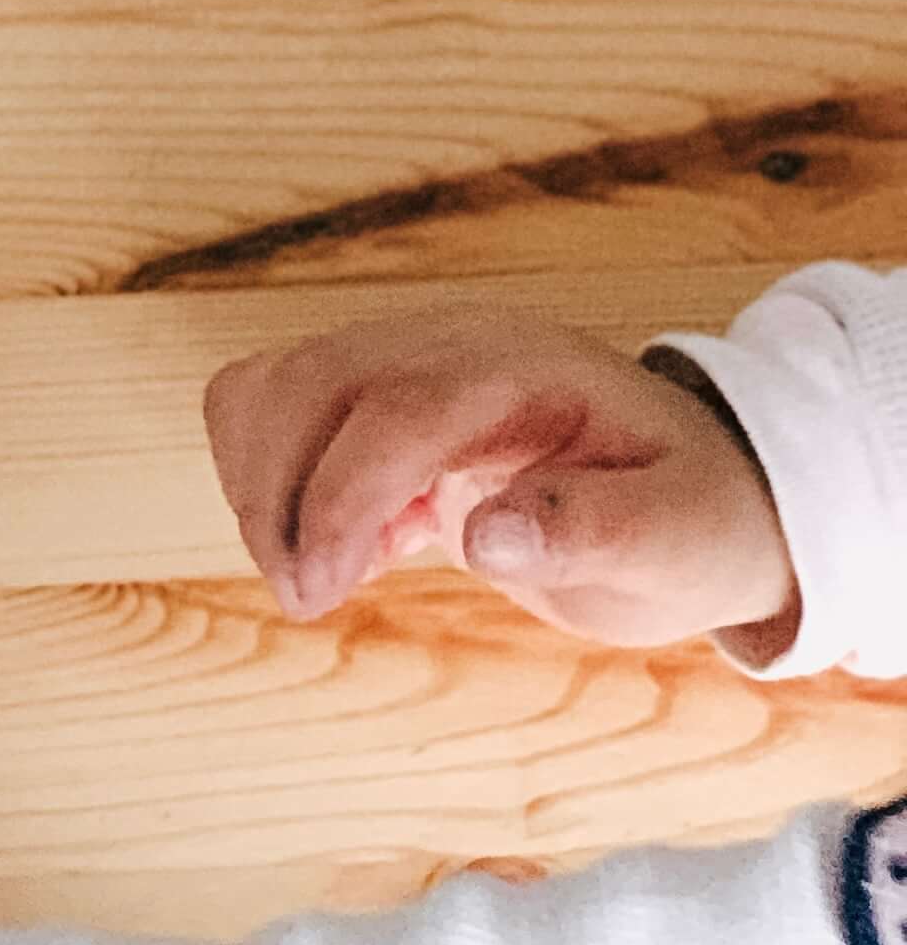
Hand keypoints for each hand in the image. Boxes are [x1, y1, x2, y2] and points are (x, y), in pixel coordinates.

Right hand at [206, 305, 793, 648]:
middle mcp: (455, 345)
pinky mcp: (370, 401)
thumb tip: (491, 534)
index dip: (340, 499)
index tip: (323, 591)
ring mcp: (404, 363)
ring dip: (260, 492)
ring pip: (269, 391)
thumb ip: (596, 530)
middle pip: (308, 382)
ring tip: (320, 576)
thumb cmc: (682, 523)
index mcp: (532, 370)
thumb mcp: (675, 542)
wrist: (684, 497)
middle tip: (311, 599)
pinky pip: (268, 411)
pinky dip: (267, 481)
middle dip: (280, 499)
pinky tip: (338, 542)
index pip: (398, 407)